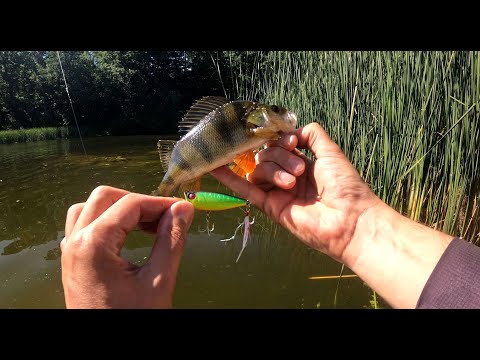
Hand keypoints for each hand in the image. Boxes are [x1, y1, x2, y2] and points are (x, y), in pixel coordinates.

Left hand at [60, 186, 193, 308]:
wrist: (106, 350)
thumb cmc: (133, 318)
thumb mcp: (158, 281)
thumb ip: (171, 240)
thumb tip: (184, 208)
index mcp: (93, 244)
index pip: (130, 204)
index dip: (160, 203)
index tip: (183, 210)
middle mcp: (75, 242)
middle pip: (105, 197)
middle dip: (139, 202)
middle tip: (165, 218)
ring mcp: (70, 252)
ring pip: (91, 208)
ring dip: (120, 209)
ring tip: (147, 226)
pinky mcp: (72, 262)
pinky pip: (84, 226)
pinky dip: (106, 222)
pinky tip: (127, 237)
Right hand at [211, 122, 381, 264]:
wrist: (350, 220)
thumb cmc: (346, 187)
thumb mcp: (331, 152)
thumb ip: (312, 134)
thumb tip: (291, 131)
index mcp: (303, 164)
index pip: (279, 145)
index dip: (281, 140)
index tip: (292, 142)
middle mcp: (287, 177)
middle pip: (267, 155)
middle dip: (280, 156)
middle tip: (301, 170)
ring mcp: (278, 192)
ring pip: (259, 169)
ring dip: (273, 170)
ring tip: (292, 182)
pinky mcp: (270, 206)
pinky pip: (246, 190)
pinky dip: (230, 178)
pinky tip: (215, 167)